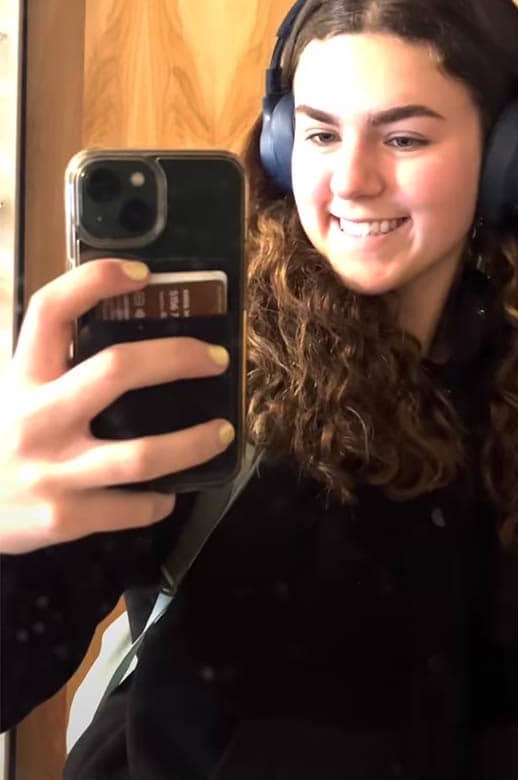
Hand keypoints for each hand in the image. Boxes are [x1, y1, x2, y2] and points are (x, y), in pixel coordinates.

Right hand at [0, 259, 234, 553]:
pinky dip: (159, 501)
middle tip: (215, 358)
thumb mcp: (13, 394)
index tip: (142, 273)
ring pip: (141, 455)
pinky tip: (169, 492)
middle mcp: (36, 418)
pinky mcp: (66, 518)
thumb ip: (54, 367)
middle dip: (177, 358)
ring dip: (193, 443)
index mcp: (22, 378)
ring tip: (223, 432)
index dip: (96, 281)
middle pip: (116, 369)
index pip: (51, 311)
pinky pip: (132, 508)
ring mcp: (53, 471)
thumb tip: (128, 332)